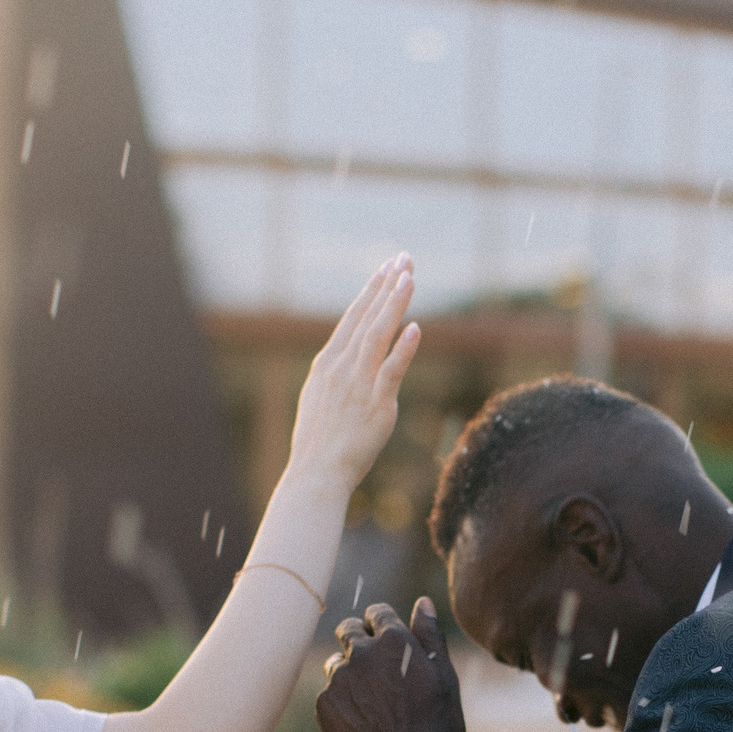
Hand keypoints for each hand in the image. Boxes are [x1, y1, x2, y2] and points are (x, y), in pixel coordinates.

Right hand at [287, 255, 421, 495]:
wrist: (316, 473)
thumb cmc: (319, 443)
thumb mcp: (321, 399)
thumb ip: (337, 376)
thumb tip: (349, 359)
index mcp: (327, 364)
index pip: (352, 318)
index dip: (371, 291)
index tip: (386, 268)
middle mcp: (341, 367)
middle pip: (367, 318)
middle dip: (387, 286)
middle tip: (404, 258)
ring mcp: (358, 384)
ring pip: (378, 335)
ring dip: (394, 304)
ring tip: (409, 277)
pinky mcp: (375, 404)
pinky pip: (391, 371)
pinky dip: (404, 348)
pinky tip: (416, 327)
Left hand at [317, 598, 465, 731]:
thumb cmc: (436, 724)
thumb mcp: (444, 676)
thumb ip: (430, 635)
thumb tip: (421, 602)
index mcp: (395, 640)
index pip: (377, 613)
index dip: (383, 625)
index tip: (387, 640)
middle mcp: (362, 652)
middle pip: (349, 630)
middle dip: (359, 640)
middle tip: (375, 666)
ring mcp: (340, 678)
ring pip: (337, 662)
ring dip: (349, 672)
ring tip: (371, 701)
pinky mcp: (324, 703)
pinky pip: (329, 692)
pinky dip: (342, 701)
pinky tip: (361, 721)